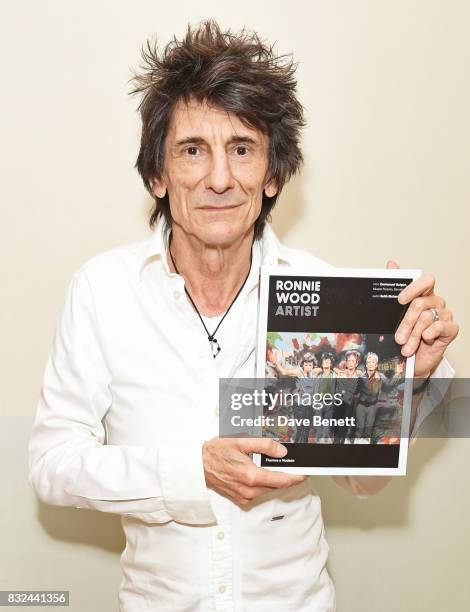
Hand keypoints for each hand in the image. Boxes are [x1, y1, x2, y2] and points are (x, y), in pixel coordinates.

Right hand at [202, 437, 306, 505]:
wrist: (198, 464)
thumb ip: (264, 446)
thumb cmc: (216, 452)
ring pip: (267, 489)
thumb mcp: (241, 442)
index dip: (297, 477)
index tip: (305, 473)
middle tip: (291, 465)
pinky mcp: (240, 499)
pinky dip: (262, 484)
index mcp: (252, 475)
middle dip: (286, 476)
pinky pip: (258, 492)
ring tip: (273, 467)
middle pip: (277, 485)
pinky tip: (258, 473)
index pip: (282, 480)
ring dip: (273, 480)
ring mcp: (244, 496)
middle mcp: (249, 489)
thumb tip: (281, 451)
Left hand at [387, 261, 458, 377]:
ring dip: (413, 335)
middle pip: (420, 304)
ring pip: (426, 318)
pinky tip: (425, 340)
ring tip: (405, 347)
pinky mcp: (451, 329)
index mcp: (424, 294)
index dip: (414, 287)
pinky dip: (429, 334)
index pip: (426, 280)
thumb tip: (391, 263)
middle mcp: (436, 302)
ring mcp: (445, 315)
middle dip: (406, 322)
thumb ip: (395, 287)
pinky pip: (440, 327)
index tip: (400, 300)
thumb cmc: (406, 333)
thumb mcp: (395, 313)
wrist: (414, 358)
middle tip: (398, 337)